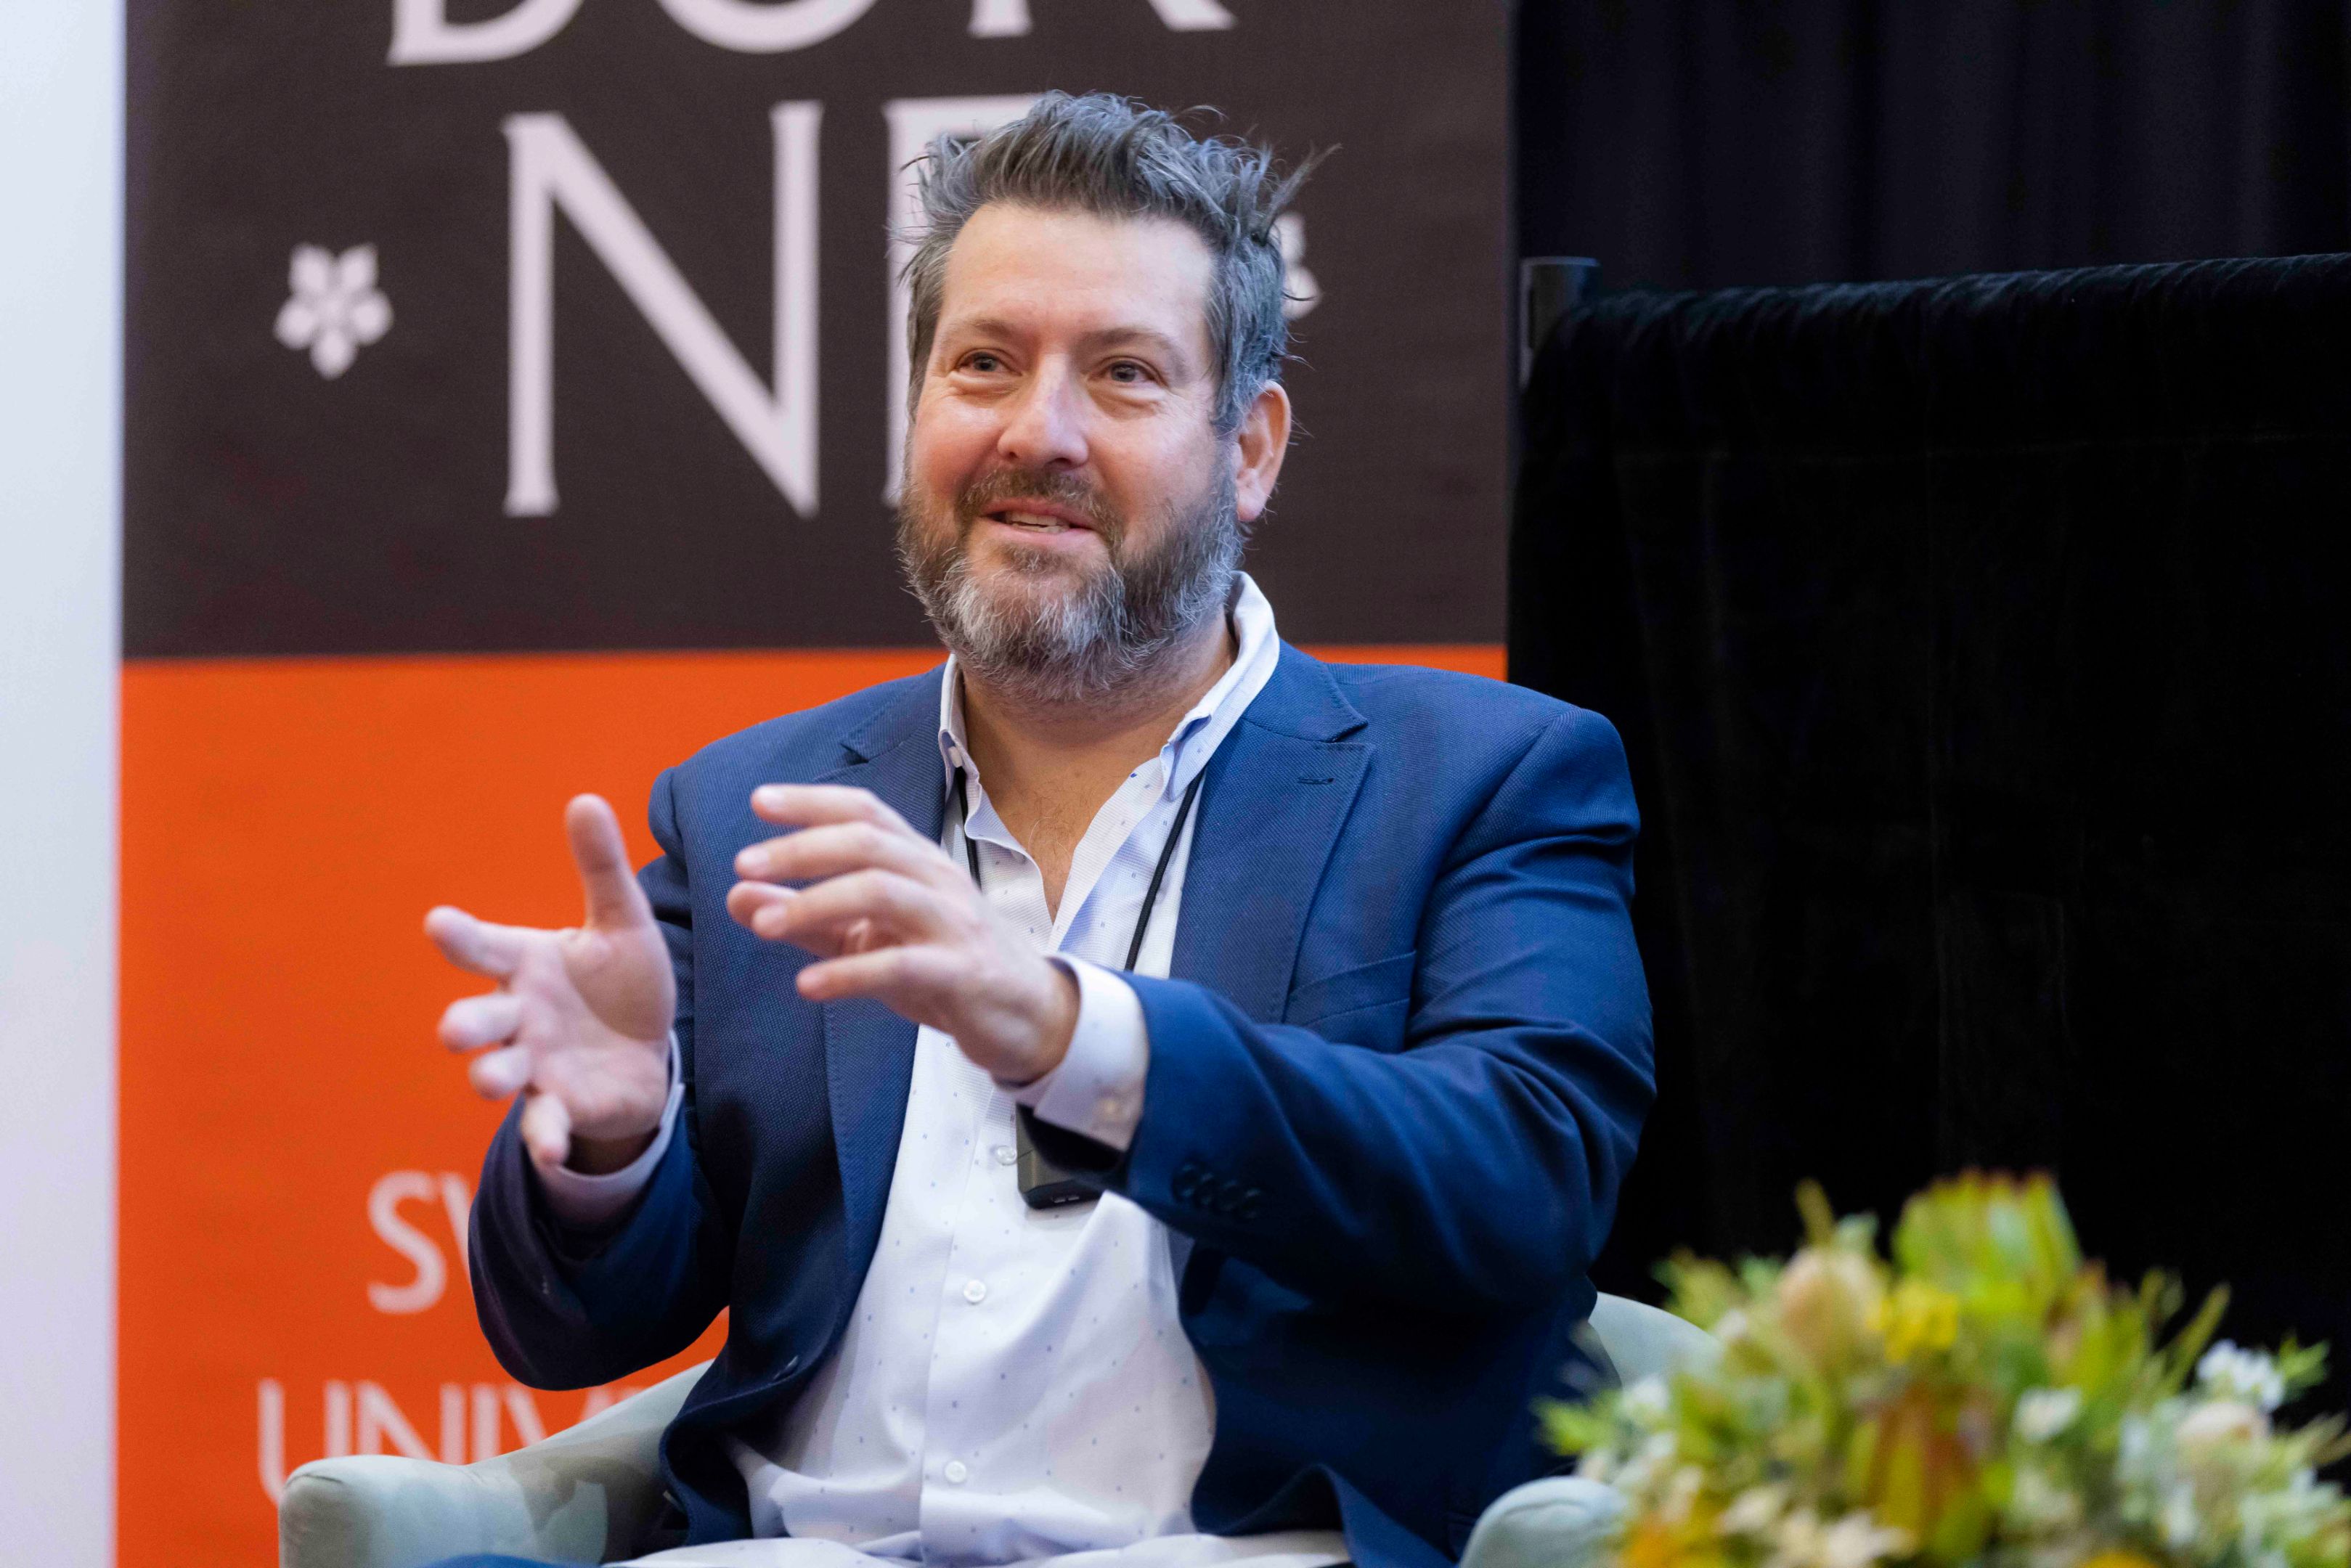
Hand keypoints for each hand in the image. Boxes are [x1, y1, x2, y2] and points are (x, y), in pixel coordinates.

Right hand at [425, 795, 675, 1175]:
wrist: (648, 1050)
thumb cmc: (622, 981)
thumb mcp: (622, 923)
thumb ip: (600, 869)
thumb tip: (585, 800)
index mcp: (526, 964)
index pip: (483, 947)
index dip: (460, 938)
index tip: (439, 923)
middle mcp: (518, 1016)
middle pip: (476, 1020)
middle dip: (464, 1023)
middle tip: (456, 1029)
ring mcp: (535, 1065)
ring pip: (496, 1075)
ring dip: (490, 1077)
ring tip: (494, 1078)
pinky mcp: (561, 1106)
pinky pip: (544, 1126)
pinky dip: (544, 1138)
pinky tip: (551, 1151)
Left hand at [725, 784, 1077, 1083]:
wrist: (1029, 1016)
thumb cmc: (946, 966)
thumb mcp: (868, 938)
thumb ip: (806, 917)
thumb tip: (739, 894)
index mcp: (917, 862)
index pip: (866, 811)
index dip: (813, 800)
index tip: (759, 801)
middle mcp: (937, 881)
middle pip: (869, 842)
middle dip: (803, 848)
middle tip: (743, 862)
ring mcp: (954, 925)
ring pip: (883, 893)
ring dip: (816, 904)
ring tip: (762, 924)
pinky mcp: (963, 975)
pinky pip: (902, 966)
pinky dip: (849, 973)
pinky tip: (808, 985)